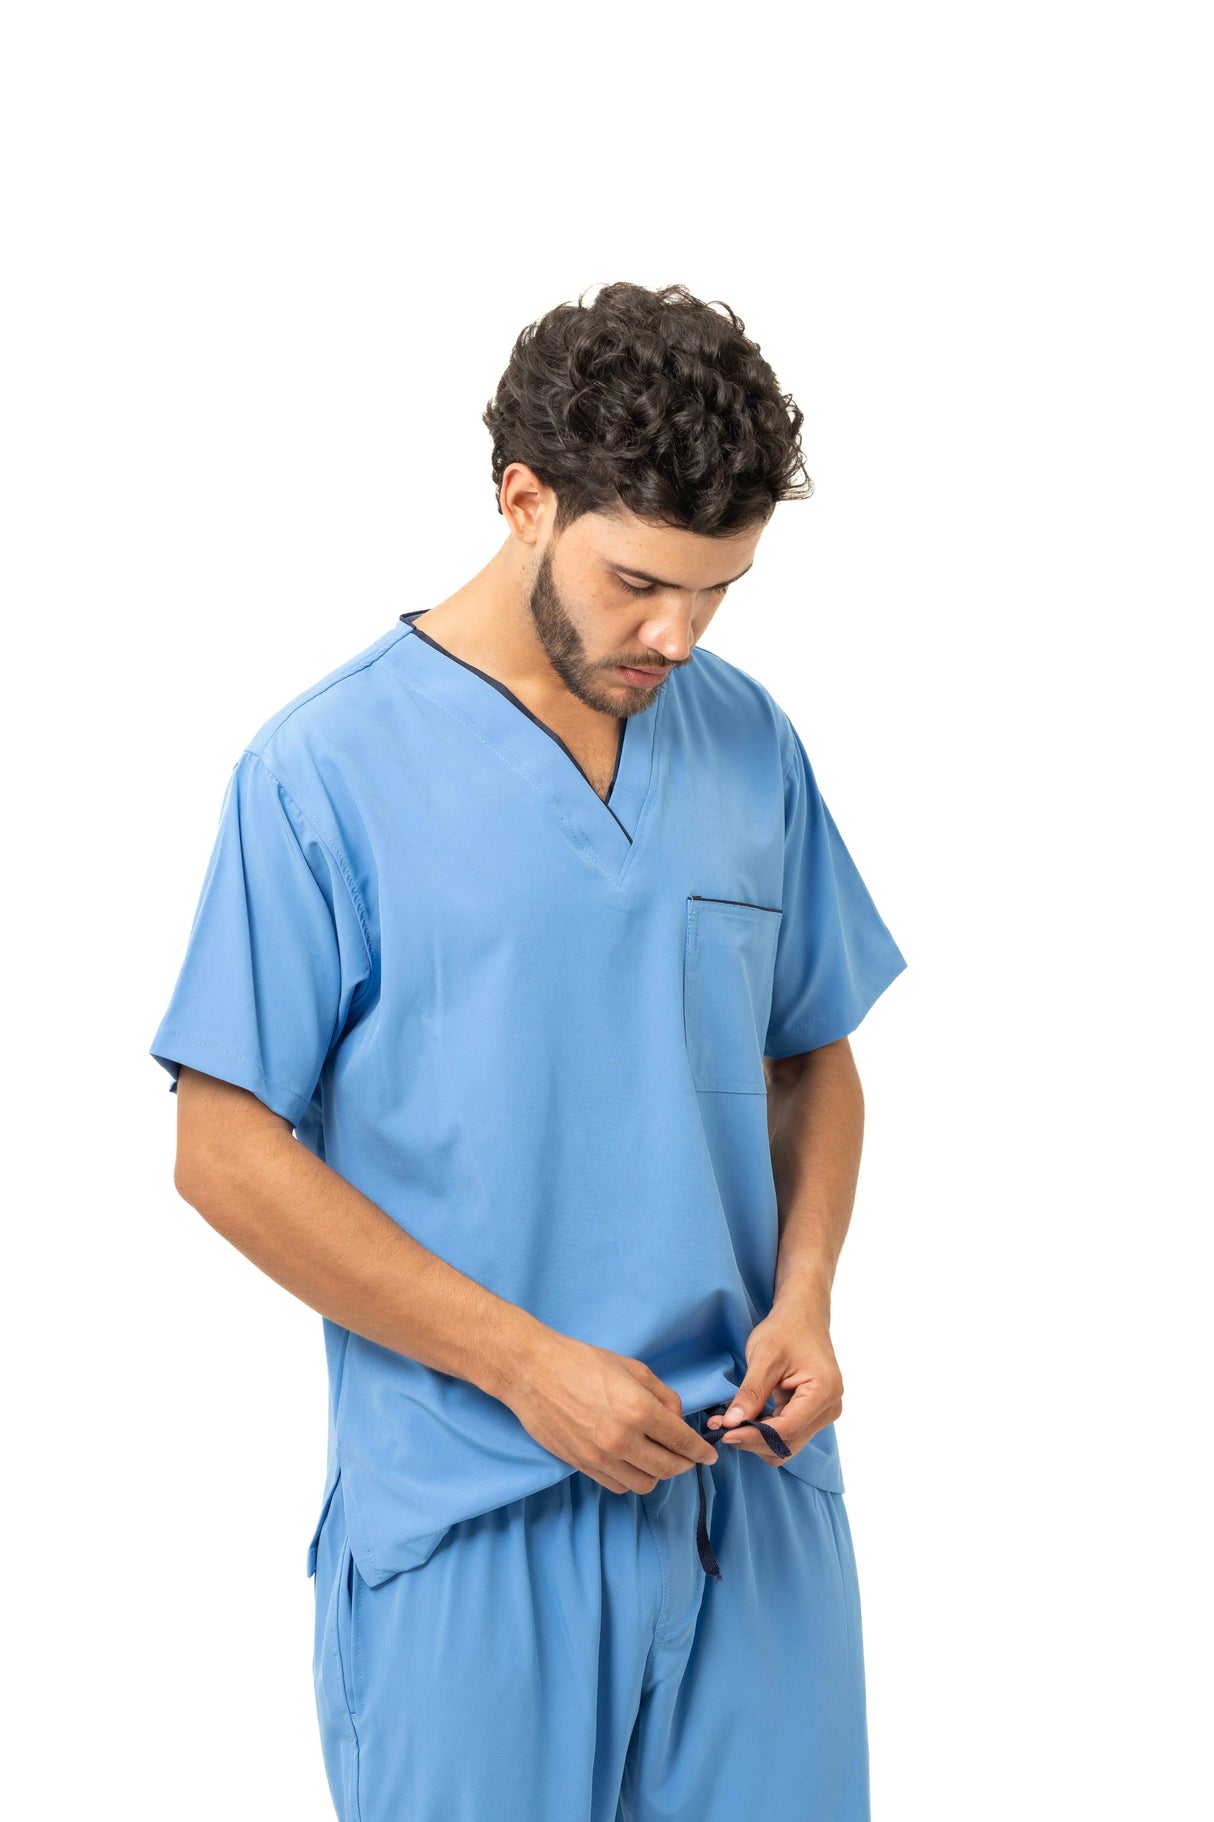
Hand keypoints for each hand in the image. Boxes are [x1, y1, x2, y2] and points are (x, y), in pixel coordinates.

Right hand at [500, 1330, 719, 1494]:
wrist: (532, 1372)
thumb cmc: (582, 1362)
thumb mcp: (633, 1368)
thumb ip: (664, 1396)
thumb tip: (678, 1420)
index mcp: (638, 1409)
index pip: (682, 1442)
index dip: (701, 1451)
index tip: (709, 1455)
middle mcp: (621, 1439)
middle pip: (668, 1469)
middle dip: (684, 1464)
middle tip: (686, 1456)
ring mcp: (600, 1457)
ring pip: (645, 1483)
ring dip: (657, 1473)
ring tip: (656, 1457)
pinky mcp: (582, 1466)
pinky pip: (618, 1485)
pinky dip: (631, 1478)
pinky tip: (631, 1461)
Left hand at [707, 1307, 844, 1464]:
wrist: (802, 1317)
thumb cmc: (786, 1329)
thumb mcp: (764, 1356)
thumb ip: (750, 1393)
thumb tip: (731, 1424)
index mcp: (824, 1390)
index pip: (788, 1428)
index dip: (754, 1435)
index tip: (726, 1433)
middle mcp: (829, 1407)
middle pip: (788, 1442)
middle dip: (753, 1439)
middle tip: (721, 1428)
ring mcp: (823, 1413)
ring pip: (787, 1444)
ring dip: (757, 1439)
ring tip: (730, 1423)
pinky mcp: (813, 1414)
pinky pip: (787, 1434)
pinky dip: (764, 1432)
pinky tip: (745, 1419)